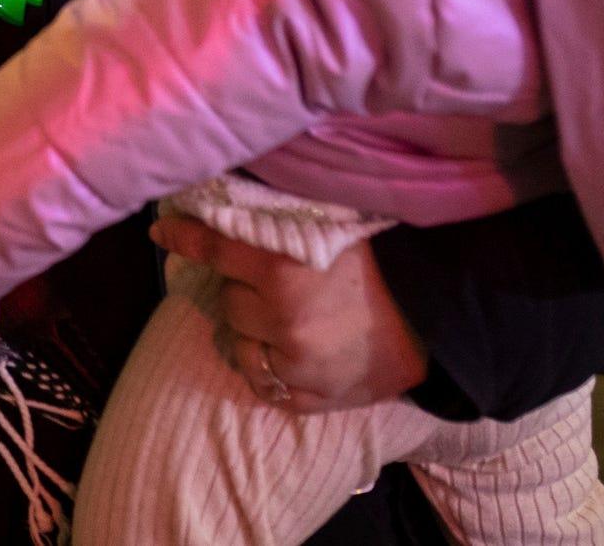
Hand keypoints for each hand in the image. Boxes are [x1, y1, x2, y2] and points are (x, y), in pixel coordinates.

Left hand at [151, 214, 428, 413]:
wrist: (441, 322)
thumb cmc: (387, 265)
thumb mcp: (331, 230)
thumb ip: (278, 225)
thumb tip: (225, 204)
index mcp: (284, 270)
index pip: (215, 250)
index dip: (185, 238)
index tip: (162, 230)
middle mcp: (282, 320)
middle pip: (229, 301)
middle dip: (243, 288)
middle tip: (274, 281)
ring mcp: (295, 366)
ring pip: (240, 344)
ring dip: (253, 330)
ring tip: (285, 318)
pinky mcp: (310, 400)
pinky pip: (263, 383)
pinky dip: (269, 366)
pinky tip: (291, 351)